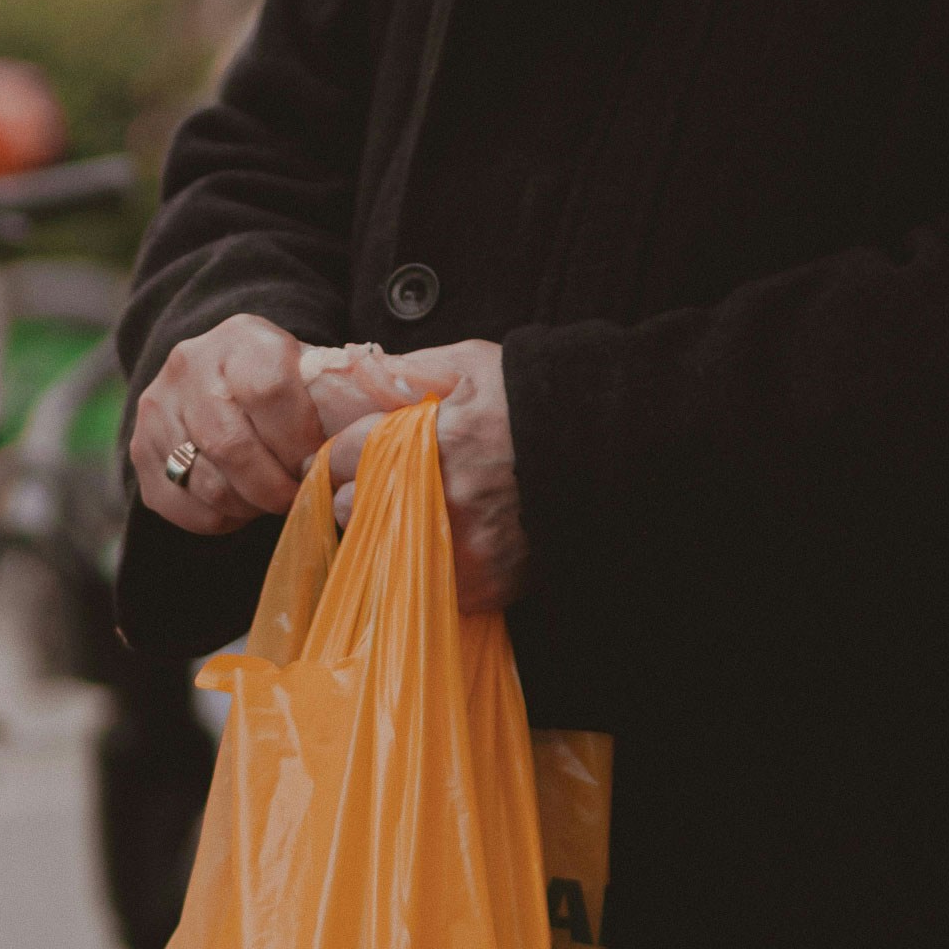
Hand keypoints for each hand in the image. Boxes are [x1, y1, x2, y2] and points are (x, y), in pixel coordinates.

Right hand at [133, 312, 331, 531]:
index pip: (269, 390)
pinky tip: (239, 504)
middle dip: (274, 486)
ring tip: (268, 500)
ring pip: (206, 482)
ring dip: (248, 505)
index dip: (299, 440)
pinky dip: (218, 518)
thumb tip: (365, 440)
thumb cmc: (280, 384)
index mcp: (241, 339)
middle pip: (232, 445)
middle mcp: (189, 366)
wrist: (214, 377)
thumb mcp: (308, 374)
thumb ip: (334, 401)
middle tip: (296, 497)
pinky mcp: (140, 449)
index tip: (318, 463)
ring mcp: (158, 408)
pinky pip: (181, 505)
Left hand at [309, 336, 526, 613]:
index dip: (340, 457)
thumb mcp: (474, 364)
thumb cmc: (536, 400)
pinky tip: (448, 539)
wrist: (609, 451)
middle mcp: (442, 496)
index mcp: (432, 438)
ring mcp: (463, 545)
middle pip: (351, 508)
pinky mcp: (484, 583)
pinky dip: (428, 564)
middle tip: (380, 486)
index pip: (346, 456)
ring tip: (414, 514)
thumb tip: (362, 373)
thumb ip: (413, 369)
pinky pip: (424, 581)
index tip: (340, 463)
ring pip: (380, 551)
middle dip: (357, 495)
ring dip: (385, 533)